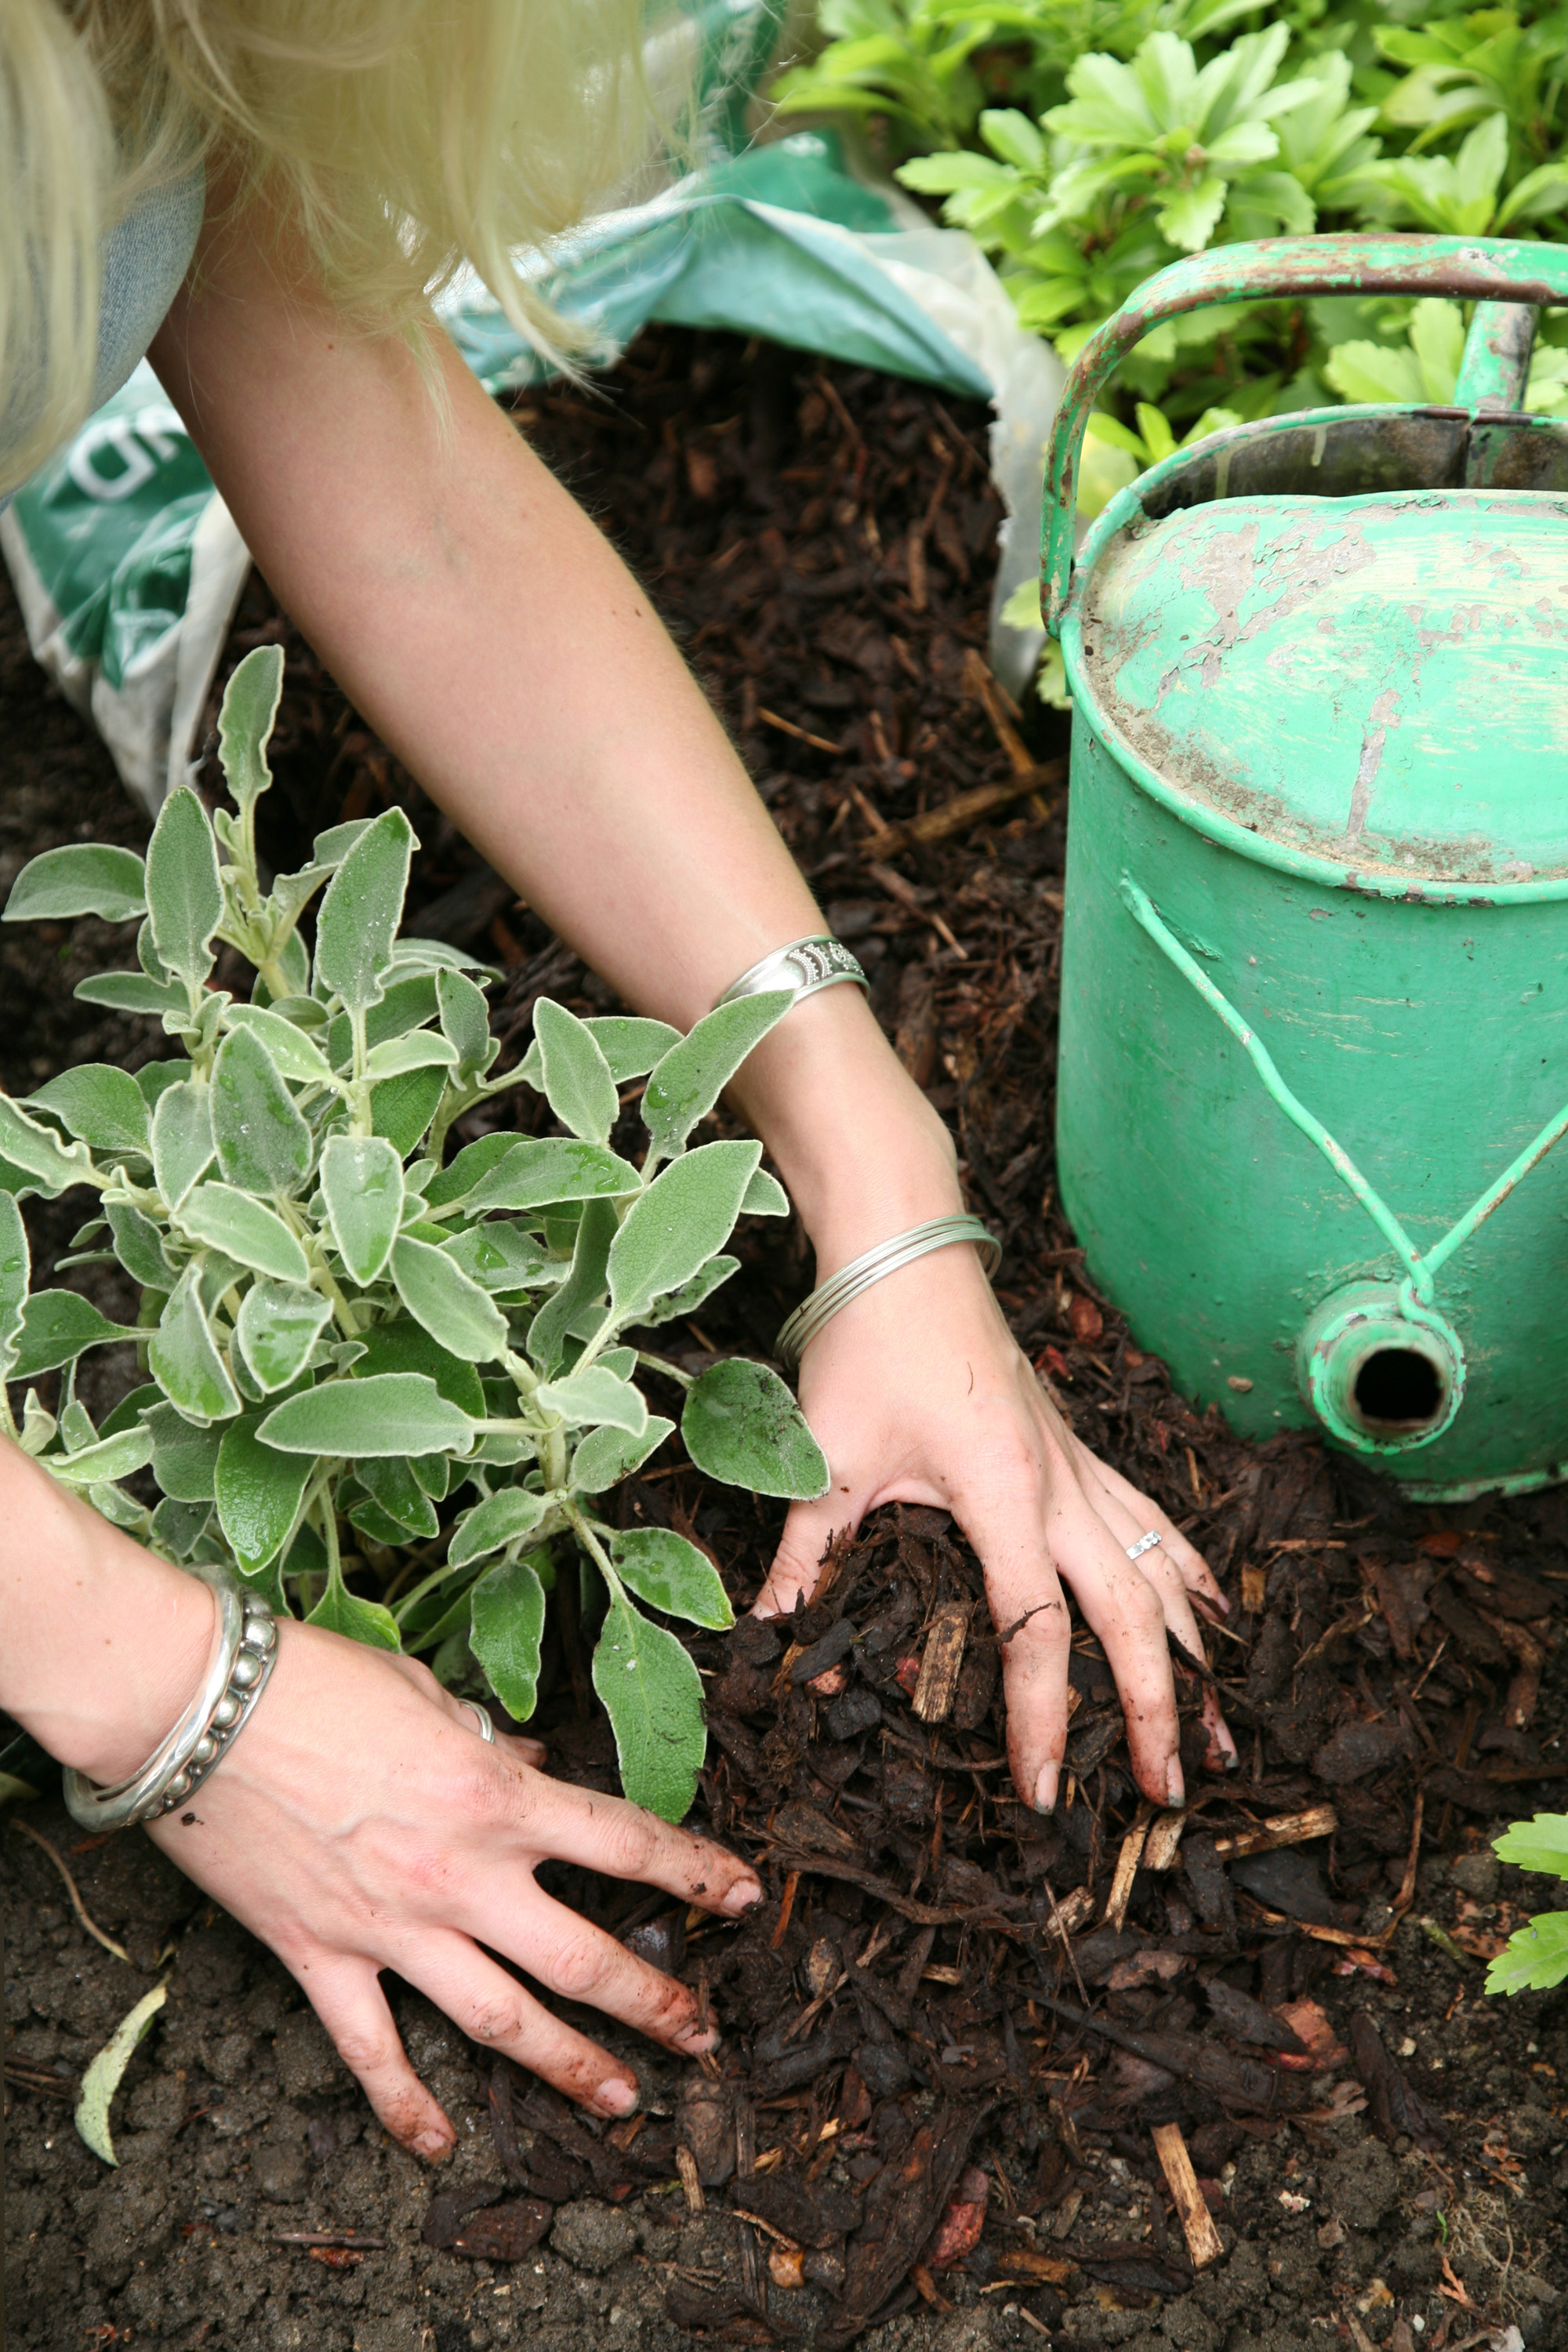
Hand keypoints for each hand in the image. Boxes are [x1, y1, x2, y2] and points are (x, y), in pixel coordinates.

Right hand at [147, 1621, 761, 2154]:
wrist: (201, 1707)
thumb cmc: (315, 1679)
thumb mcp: (425, 1694)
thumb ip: (487, 1740)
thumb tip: (530, 1764)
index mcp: (497, 1795)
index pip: (624, 1843)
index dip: (694, 1871)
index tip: (743, 1894)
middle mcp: (462, 1875)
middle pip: (584, 1958)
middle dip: (655, 2003)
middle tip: (702, 2037)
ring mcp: (392, 1928)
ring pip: (502, 2020)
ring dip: (569, 2068)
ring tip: (621, 2103)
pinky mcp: (320, 1959)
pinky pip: (375, 2052)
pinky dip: (408, 2105)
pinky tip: (440, 2145)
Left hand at [753, 1239, 1234, 1812]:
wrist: (907, 1253)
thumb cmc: (866, 1345)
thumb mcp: (825, 1458)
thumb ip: (802, 1554)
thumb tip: (765, 1631)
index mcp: (1002, 1490)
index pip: (1037, 1627)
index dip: (1042, 1716)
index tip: (1045, 1788)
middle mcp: (1059, 1483)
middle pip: (1128, 1613)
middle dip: (1155, 1707)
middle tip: (1169, 1790)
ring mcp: (1078, 1465)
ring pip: (1159, 1569)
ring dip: (1193, 1652)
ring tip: (1224, 1730)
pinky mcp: (1077, 1450)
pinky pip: (1152, 1521)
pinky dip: (1188, 1575)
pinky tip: (1216, 1618)